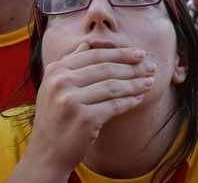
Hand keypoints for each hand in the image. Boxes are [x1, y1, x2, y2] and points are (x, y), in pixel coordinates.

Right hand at [21, 42, 155, 177]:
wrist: (46, 153)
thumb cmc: (55, 118)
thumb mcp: (54, 86)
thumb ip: (71, 63)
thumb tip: (88, 43)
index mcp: (56, 69)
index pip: (95, 55)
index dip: (120, 53)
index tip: (140, 53)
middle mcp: (61, 82)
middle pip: (107, 69)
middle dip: (133, 67)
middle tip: (151, 67)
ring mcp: (72, 101)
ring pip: (113, 87)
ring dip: (135, 84)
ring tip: (150, 82)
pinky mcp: (84, 119)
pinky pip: (115, 106)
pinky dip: (129, 101)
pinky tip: (139, 99)